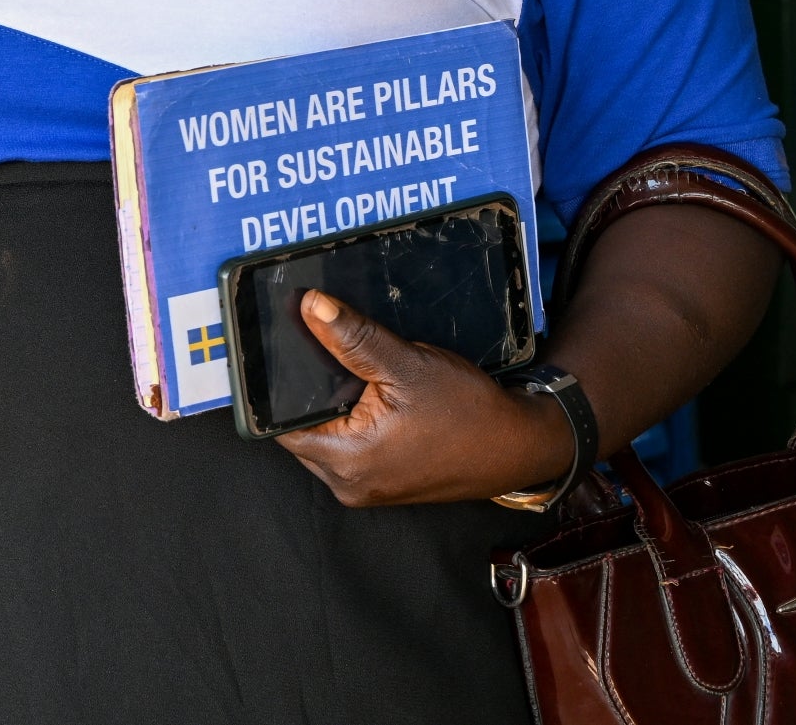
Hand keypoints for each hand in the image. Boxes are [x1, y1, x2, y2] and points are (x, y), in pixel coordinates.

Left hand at [273, 291, 576, 505]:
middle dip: (308, 391)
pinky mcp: (381, 482)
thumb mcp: (408, 365)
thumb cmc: (469, 412)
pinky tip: (369, 392)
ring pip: (325, 436)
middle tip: (320, 349)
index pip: (281, 422)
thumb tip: (312, 307)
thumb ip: (354, 338)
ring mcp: (364, 487)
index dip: (277, 386)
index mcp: (346, 462)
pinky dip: (351, 419)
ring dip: (332, 405)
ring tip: (348, 368)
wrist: (517, 446)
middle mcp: (347, 484)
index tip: (281, 349)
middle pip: (302, 428)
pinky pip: (348, 446)